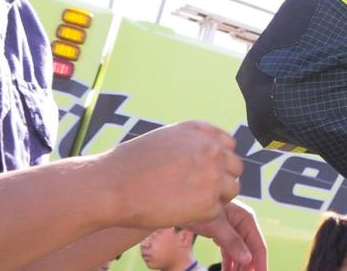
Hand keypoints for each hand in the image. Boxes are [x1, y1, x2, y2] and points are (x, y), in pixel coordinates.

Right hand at [99, 121, 242, 229]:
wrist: (111, 186)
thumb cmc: (130, 164)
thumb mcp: (166, 138)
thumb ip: (193, 142)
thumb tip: (211, 153)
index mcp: (201, 130)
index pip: (228, 145)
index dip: (217, 161)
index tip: (203, 171)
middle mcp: (211, 149)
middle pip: (235, 167)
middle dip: (220, 179)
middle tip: (196, 190)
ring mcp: (213, 175)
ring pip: (232, 190)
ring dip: (216, 197)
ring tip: (189, 201)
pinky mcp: (209, 202)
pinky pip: (217, 211)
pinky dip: (202, 214)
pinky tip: (181, 211)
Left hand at [191, 200, 267, 270]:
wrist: (181, 198)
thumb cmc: (198, 204)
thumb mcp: (215, 225)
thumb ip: (232, 241)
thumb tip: (248, 258)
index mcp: (246, 218)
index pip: (258, 245)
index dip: (261, 263)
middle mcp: (242, 224)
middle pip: (250, 251)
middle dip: (247, 268)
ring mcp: (233, 229)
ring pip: (240, 253)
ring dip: (238, 268)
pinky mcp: (223, 233)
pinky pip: (230, 252)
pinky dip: (229, 263)